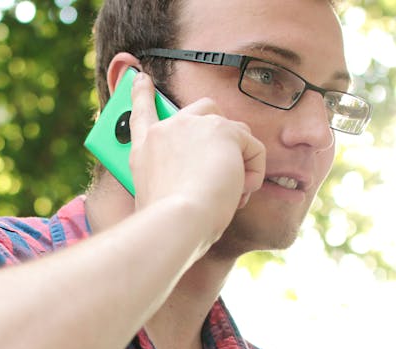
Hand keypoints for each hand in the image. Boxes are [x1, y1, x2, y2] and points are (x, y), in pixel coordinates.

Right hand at [128, 71, 264, 247]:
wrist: (175, 221)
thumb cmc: (168, 223)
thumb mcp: (157, 200)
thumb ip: (172, 181)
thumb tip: (203, 182)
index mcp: (144, 149)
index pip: (142, 112)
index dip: (142, 94)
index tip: (141, 77)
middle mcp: (166, 130)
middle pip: (205, 110)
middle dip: (221, 131)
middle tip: (226, 165)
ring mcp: (194, 125)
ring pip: (236, 132)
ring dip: (240, 163)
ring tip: (231, 192)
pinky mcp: (223, 130)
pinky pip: (253, 148)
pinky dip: (254, 173)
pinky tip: (240, 191)